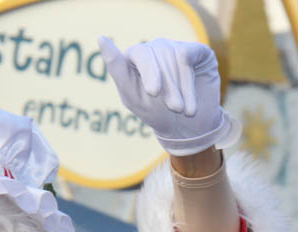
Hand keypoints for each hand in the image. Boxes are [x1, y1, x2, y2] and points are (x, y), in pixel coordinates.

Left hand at [98, 36, 240, 156]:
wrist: (186, 128)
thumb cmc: (155, 114)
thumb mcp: (132, 96)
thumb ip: (116, 68)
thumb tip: (101, 37)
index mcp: (134, 58)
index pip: (138, 54)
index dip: (149, 72)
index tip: (153, 91)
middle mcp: (154, 48)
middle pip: (159, 57)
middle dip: (167, 87)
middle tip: (173, 108)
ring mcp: (175, 47)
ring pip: (175, 57)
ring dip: (179, 89)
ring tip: (182, 110)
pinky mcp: (196, 50)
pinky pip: (190, 57)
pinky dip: (189, 84)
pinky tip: (190, 105)